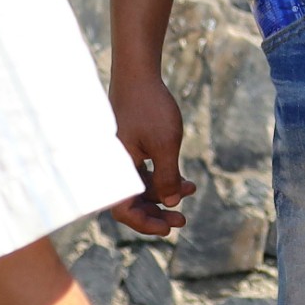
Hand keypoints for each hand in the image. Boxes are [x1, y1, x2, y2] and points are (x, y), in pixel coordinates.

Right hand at [107, 67, 195, 237]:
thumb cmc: (150, 108)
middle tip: (182, 221)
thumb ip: (167, 177)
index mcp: (114, 171)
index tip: (169, 229)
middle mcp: (112, 168)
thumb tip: (171, 203)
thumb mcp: (165, 145)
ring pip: (141, 187)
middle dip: (158, 212)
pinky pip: (143, 172)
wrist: (138, 74)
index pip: (124, 211)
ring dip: (165, 193)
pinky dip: (162, 177)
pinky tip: (186, 179)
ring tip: (191, 191)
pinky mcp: (128, 147)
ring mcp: (120, 158)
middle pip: (132, 202)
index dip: (146, 224)